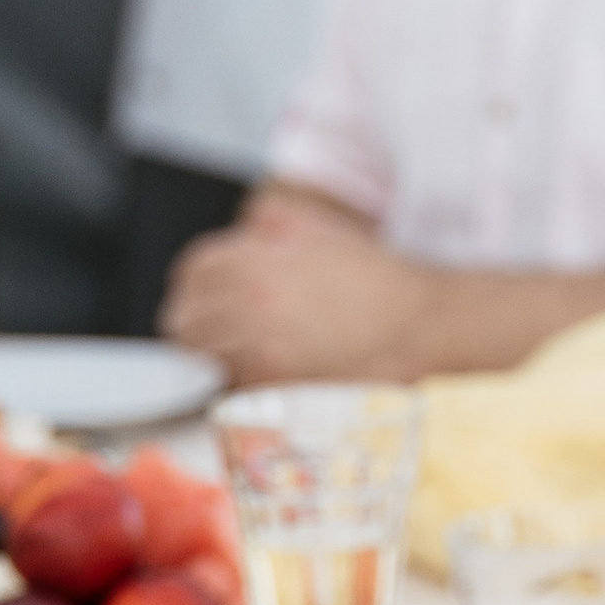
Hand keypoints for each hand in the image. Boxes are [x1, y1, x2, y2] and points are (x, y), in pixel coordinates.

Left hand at [162, 194, 438, 384]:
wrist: (417, 323)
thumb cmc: (376, 278)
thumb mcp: (322, 230)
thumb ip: (274, 223)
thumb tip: (247, 229)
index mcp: (257, 259)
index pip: (193, 270)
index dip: (193, 281)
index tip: (201, 290)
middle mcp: (250, 300)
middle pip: (187, 316)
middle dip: (193, 320)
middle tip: (208, 326)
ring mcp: (261, 344)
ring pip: (203, 353)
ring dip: (212, 351)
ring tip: (233, 350)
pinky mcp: (277, 380)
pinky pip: (234, 381)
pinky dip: (240, 377)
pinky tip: (262, 369)